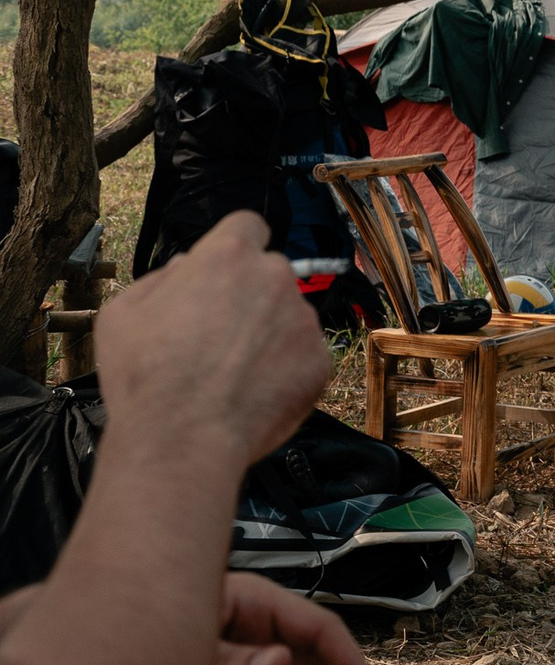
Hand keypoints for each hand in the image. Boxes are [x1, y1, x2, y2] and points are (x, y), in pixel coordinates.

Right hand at [96, 209, 331, 475]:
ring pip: (287, 315)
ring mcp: (304, 319)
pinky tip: (251, 393)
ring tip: (229, 373)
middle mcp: (275, 277)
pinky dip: (283, 369)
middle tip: (216, 334)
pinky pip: (302, 354)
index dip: (232, 246)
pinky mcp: (321, 359)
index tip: (220, 272)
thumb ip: (159, 279)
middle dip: (248, 294)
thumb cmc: (144, 374)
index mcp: (228, 256)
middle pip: (268, 273)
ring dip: (267, 333)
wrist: (181, 439)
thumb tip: (185, 268)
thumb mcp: (123, 314)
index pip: (246, 225)